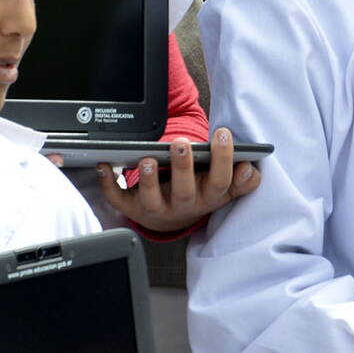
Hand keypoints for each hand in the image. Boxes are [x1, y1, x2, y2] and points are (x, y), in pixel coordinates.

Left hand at [98, 128, 260, 233]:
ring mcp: (158, 208)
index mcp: (210, 196)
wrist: (175, 220)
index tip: (222, 134)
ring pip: (152, 199)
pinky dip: (107, 183)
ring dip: (148, 180)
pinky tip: (105, 165)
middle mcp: (184, 206)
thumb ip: (243, 180)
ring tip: (148, 160)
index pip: (222, 181)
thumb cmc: (202, 192)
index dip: (223, 159)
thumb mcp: (227, 188)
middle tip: (181, 143)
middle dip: (182, 167)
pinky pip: (118, 199)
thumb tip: (248, 168)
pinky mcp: (133, 209)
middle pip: (185, 190)